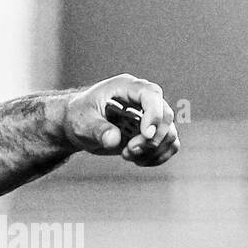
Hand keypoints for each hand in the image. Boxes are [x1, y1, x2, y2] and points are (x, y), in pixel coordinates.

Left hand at [56, 74, 180, 166]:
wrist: (77, 126)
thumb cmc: (78, 117)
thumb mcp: (82, 122)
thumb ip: (97, 129)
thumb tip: (114, 139)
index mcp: (126, 87)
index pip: (151, 94)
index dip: (153, 114)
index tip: (145, 134)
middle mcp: (142, 99)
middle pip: (165, 116)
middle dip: (151, 139)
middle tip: (128, 151)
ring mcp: (150, 115)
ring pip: (170, 133)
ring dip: (153, 150)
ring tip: (128, 155)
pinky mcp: (152, 132)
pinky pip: (170, 145)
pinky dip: (158, 156)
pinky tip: (138, 160)